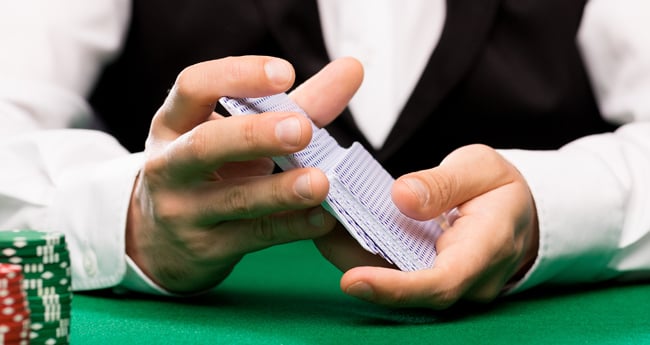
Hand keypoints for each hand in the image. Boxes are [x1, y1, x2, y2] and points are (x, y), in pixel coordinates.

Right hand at [126, 56, 363, 292]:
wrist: (161, 241)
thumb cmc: (210, 172)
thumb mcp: (236, 134)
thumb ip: (295, 104)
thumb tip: (352, 68)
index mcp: (173, 124)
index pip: (192, 87)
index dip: (236, 75)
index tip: (285, 73)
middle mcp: (169, 166)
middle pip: (206, 145)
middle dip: (255, 135)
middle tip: (302, 129)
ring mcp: (183, 211)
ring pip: (234, 198)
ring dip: (280, 190)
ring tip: (320, 182)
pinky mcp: (207, 248)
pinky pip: (255, 236)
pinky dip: (292, 227)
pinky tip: (323, 218)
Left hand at [315, 144, 538, 308]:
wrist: (519, 212)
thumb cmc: (501, 189)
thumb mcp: (481, 168)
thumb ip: (444, 183)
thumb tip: (401, 197)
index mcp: (487, 250)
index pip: (441, 282)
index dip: (395, 287)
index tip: (352, 280)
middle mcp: (468, 280)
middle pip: (411, 292)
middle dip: (361, 271)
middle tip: (320, 236)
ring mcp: (451, 285)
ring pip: (399, 286)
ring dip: (356, 261)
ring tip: (322, 226)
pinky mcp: (433, 279)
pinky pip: (398, 275)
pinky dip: (366, 256)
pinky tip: (339, 232)